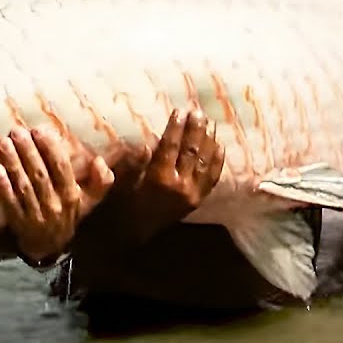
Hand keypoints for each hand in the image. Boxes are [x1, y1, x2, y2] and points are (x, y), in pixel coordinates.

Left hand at [0, 125, 114, 263]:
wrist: (49, 248)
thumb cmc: (68, 215)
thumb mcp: (89, 201)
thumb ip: (100, 181)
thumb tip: (101, 161)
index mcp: (72, 196)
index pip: (61, 168)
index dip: (50, 148)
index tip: (38, 130)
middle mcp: (55, 205)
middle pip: (40, 174)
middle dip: (28, 151)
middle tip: (17, 131)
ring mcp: (36, 215)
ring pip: (24, 186)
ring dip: (14, 164)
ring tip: (5, 144)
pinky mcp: (19, 223)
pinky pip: (11, 203)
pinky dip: (3, 187)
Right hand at [108, 108, 224, 240]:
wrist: (135, 232)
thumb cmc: (122, 204)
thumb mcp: (122, 183)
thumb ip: (133, 165)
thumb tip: (146, 146)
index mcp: (159, 179)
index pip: (170, 148)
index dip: (176, 128)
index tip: (180, 111)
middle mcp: (179, 186)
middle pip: (191, 152)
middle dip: (195, 131)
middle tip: (198, 112)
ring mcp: (192, 194)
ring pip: (204, 163)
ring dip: (208, 142)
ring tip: (209, 124)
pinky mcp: (198, 200)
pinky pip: (212, 178)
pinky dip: (217, 162)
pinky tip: (219, 147)